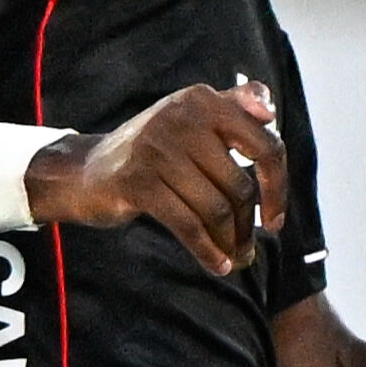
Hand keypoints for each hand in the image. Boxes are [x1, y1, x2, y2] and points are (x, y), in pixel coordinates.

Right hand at [48, 81, 282, 277]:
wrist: (88, 171)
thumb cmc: (153, 152)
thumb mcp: (192, 119)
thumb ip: (235, 106)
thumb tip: (271, 110)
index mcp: (204, 100)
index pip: (265, 147)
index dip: (278, 188)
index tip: (275, 219)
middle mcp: (182, 116)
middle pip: (240, 187)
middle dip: (247, 226)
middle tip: (246, 248)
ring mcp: (158, 148)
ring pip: (217, 210)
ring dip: (229, 243)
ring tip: (233, 259)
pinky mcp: (138, 181)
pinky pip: (189, 225)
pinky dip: (207, 251)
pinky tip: (217, 266)